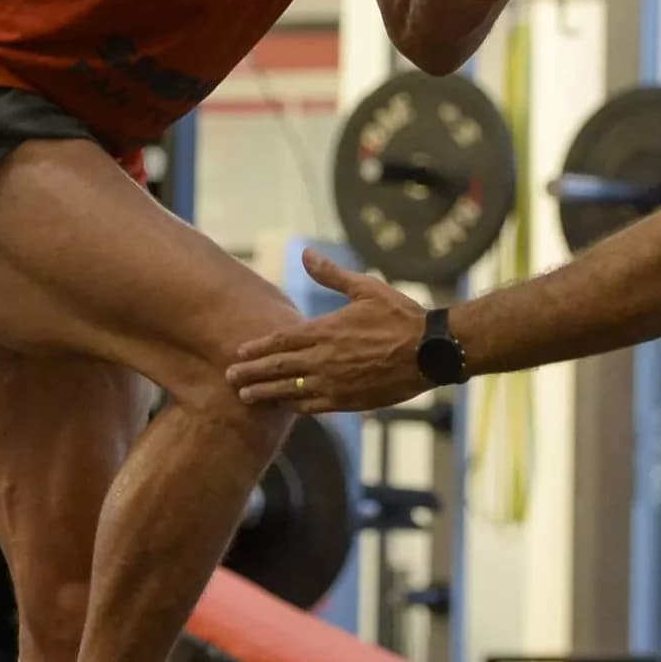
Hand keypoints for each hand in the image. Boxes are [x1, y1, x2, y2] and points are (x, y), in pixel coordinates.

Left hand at [227, 251, 430, 413]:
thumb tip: (306, 254)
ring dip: (266, 394)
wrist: (431, 351)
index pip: (281, 341)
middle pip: (279, 368)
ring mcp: (336, 383)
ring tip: (246, 397)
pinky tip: (286, 406)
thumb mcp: (365, 288)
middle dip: (251, 374)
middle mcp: (325, 359)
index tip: (238, 353)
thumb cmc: (400, 316)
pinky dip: (297, 406)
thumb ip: (331, 275)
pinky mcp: (350, 401)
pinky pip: (315, 407)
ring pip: (292, 391)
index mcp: (326, 331)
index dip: (257, 348)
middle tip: (229, 379)